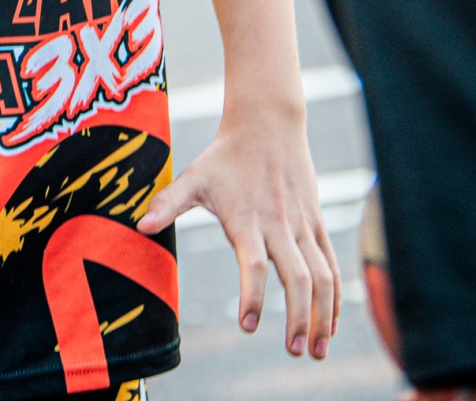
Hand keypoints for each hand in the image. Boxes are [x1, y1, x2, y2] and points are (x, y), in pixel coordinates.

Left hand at [138, 109, 338, 360]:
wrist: (268, 123)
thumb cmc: (225, 155)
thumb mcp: (193, 176)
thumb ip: (168, 202)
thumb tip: (139, 226)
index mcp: (248, 219)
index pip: (255, 264)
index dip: (253, 295)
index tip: (247, 326)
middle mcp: (280, 225)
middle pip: (297, 278)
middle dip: (298, 318)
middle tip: (293, 353)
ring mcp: (303, 225)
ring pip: (322, 276)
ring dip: (322, 315)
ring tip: (316, 351)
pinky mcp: (317, 224)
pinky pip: (331, 264)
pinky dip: (335, 296)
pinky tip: (331, 324)